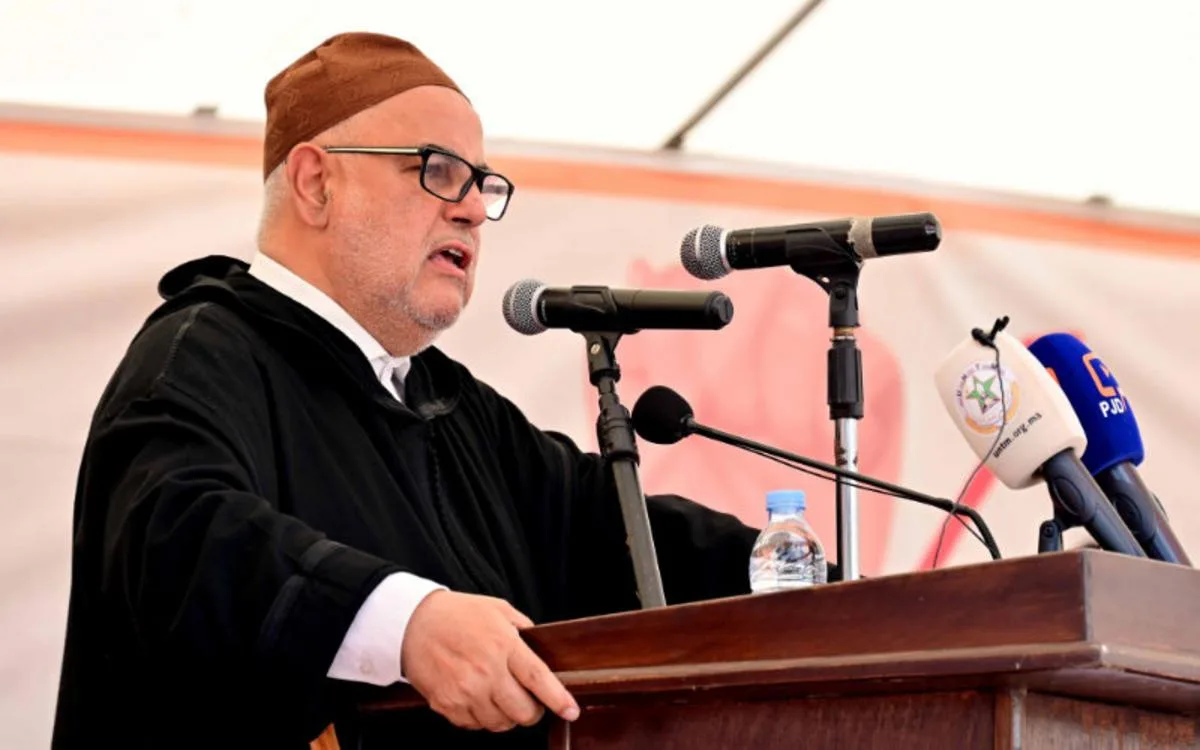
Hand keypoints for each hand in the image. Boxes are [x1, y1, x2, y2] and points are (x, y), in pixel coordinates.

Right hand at [401, 590, 579, 731]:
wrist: (411, 623)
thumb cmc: (456, 614)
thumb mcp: (497, 609)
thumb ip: (523, 629)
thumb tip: (542, 648)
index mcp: (503, 644)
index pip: (538, 679)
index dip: (558, 699)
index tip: (571, 711)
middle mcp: (486, 671)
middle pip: (523, 711)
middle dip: (532, 711)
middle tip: (529, 701)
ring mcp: (465, 691)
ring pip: (501, 723)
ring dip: (506, 715)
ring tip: (500, 697)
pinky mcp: (447, 705)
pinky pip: (476, 725)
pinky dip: (482, 717)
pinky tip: (478, 698)